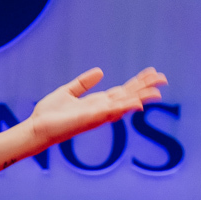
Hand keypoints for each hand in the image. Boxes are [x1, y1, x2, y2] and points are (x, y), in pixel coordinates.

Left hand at [0, 67, 166, 175]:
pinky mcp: (90, 119)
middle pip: (129, 96)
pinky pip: (111, 112)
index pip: (123, 91)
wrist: (37, 128)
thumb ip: (84, 83)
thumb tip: (100, 71)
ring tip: (158, 90)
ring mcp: (98, 115)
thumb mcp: (67, 92)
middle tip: (164, 77)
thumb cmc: (49, 114)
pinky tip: (138, 102)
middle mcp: (101, 109)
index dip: (138, 82)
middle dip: (146, 87)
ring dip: (141, 98)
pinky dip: (124, 107)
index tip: (152, 72)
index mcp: (97, 102)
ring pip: (125, 104)